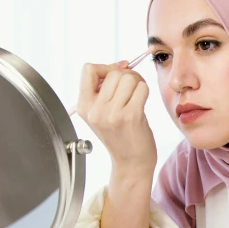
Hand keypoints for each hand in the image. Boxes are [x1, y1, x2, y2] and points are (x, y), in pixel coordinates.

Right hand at [77, 61, 156, 178]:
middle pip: (113, 73)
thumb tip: (122, 64)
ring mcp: (112, 114)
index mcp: (83, 106)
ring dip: (138, 84)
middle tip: (131, 90)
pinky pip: (142, 88)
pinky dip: (145, 91)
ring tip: (137, 98)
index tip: (115, 78)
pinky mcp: (131, 116)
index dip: (105, 68)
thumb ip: (106, 89)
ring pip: (129, 78)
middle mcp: (95, 110)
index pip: (88, 69)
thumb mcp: (103, 113)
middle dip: (127, 76)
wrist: (131, 164)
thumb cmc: (121, 136)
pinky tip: (142, 104)